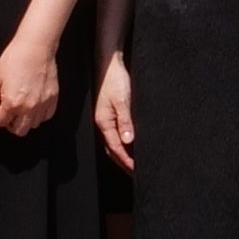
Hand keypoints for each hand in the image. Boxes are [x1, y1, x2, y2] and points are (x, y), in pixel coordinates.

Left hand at [0, 39, 58, 136]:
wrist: (36, 46)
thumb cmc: (17, 57)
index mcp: (12, 103)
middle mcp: (29, 107)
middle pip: (17, 131)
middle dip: (8, 125)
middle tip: (6, 114)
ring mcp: (42, 104)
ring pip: (32, 126)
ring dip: (24, 121)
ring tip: (19, 108)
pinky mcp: (52, 99)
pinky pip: (45, 117)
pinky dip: (38, 115)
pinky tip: (32, 105)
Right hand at [94, 53, 136, 170]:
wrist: (108, 64)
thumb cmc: (115, 80)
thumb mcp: (122, 101)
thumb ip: (125, 122)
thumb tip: (128, 141)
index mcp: (104, 122)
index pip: (115, 148)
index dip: (125, 160)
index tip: (135, 171)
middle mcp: (103, 123)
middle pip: (112, 149)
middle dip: (122, 162)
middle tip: (134, 173)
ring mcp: (104, 118)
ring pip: (112, 142)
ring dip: (121, 154)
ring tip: (131, 163)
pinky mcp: (108, 113)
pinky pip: (114, 133)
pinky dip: (121, 143)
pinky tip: (128, 144)